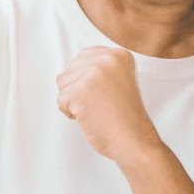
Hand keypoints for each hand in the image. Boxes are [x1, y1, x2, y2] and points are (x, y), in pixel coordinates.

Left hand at [56, 46, 163, 164]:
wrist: (133, 139)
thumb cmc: (125, 117)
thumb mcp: (119, 80)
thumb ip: (100, 68)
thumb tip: (71, 69)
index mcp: (119, 55)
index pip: (84, 56)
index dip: (88, 79)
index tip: (105, 93)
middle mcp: (107, 59)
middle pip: (71, 68)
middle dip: (79, 87)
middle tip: (100, 103)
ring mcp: (93, 73)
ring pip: (63, 82)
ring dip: (73, 99)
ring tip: (95, 109)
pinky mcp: (80, 90)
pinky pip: (61, 100)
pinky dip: (70, 113)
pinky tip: (89, 117)